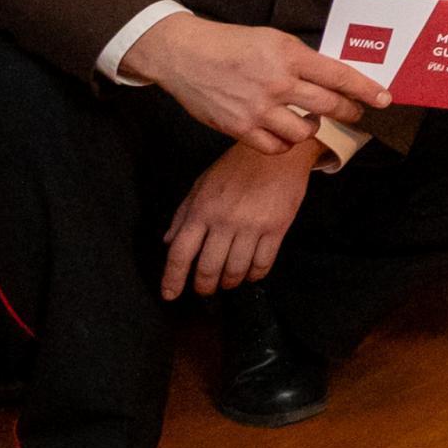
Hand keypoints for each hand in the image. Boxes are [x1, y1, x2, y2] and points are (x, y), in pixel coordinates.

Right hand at [121, 16, 389, 155]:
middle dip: (349, 112)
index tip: (383, 99)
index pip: (338, 76)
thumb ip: (302, 59)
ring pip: (304, 132)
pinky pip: (275, 147)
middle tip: (355, 113)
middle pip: (328, 106)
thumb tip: (332, 79)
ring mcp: (257, 108)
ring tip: (308, 119)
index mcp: (288, 55)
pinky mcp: (239, 127)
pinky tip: (284, 131)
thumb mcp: (273, 40)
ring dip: (313, 128)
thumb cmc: (231, 44)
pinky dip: (284, 142)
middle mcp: (276, 83)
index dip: (365, 89)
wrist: (184, 55)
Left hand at [159, 139, 313, 297]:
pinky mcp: (277, 228)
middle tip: (205, 290)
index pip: (180, 253)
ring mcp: (252, 226)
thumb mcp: (201, 184)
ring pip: (235, 270)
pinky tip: (251, 275)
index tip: (170, 295)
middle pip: (208, 268)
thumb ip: (183, 214)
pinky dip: (255, 275)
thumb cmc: (238, 166)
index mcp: (201, 210)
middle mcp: (224, 221)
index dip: (172, 279)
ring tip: (228, 283)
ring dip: (229, 283)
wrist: (279, 153)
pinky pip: (263, 263)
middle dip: (204, 286)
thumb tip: (168, 241)